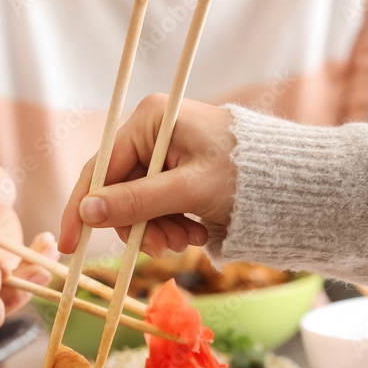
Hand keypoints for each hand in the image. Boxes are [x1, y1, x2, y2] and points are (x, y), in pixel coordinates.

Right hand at [58, 94, 235, 257]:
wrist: (295, 180)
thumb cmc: (248, 175)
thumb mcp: (188, 191)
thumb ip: (135, 202)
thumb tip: (87, 213)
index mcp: (150, 120)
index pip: (99, 168)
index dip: (83, 209)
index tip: (72, 246)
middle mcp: (152, 131)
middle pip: (118, 191)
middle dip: (139, 225)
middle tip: (164, 248)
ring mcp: (164, 151)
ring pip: (137, 204)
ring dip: (158, 229)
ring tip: (189, 238)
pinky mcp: (176, 171)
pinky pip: (156, 205)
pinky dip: (170, 225)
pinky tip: (196, 230)